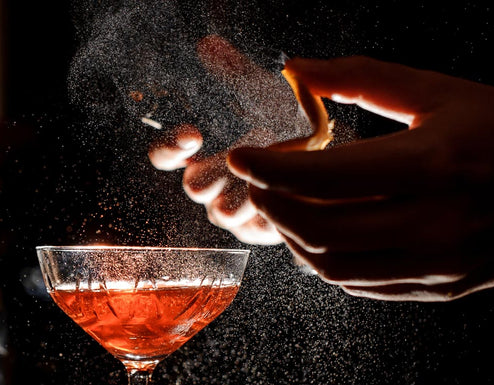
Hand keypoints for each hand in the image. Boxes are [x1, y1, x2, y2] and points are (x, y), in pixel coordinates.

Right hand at [149, 35, 309, 244]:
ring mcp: (235, 211)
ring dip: (245, 191)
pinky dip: (270, 211)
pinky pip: (254, 229)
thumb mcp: (261, 90)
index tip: (193, 134)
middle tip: (243, 153)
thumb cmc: (290, 117)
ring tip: (272, 172)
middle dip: (217, 170)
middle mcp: (213, 185)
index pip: (164, 157)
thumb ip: (233, 69)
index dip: (170, 148)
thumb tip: (209, 45)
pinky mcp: (262, 230)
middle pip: (194, 187)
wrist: (330, 147)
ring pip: (221, 213)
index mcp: (202, 154)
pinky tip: (289, 191)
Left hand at [228, 56, 493, 300]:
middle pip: (318, 230)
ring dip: (293, 239)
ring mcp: (437, 265)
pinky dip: (326, 261)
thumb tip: (299, 69)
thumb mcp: (442, 92)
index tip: (241, 155)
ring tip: (284, 208)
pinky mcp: (441, 290)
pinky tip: (320, 234)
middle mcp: (434, 224)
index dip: (268, 168)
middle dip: (271, 206)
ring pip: (332, 268)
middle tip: (258, 183)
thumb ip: (364, 79)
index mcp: (434, 165)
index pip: (325, 176)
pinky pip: (360, 285)